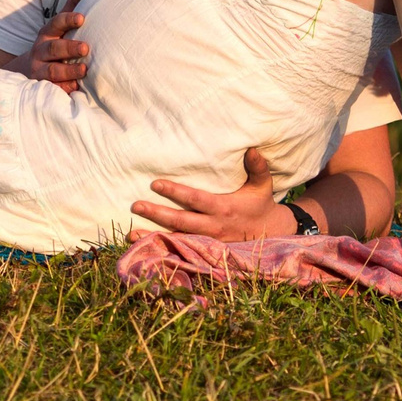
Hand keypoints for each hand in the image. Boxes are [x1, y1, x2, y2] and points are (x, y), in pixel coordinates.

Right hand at [27, 0, 95, 91]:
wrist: (28, 69)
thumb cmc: (53, 42)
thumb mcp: (59, 24)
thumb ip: (74, 4)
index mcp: (48, 32)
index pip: (57, 23)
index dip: (68, 20)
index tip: (82, 18)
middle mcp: (41, 50)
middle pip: (54, 48)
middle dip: (69, 48)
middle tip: (86, 48)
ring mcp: (39, 69)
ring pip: (52, 71)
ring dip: (68, 71)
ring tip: (84, 70)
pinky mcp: (42, 86)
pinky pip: (52, 89)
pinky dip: (63, 89)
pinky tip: (74, 88)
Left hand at [129, 148, 291, 241]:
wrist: (271, 234)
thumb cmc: (261, 204)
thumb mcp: (262, 185)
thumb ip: (257, 167)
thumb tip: (251, 148)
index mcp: (224, 208)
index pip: (195, 199)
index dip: (175, 192)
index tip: (155, 184)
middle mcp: (214, 227)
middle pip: (181, 221)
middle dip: (156, 214)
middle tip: (135, 205)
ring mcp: (209, 242)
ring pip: (178, 240)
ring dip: (154, 236)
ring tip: (130, 233)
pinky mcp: (206, 252)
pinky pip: (182, 252)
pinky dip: (164, 250)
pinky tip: (145, 248)